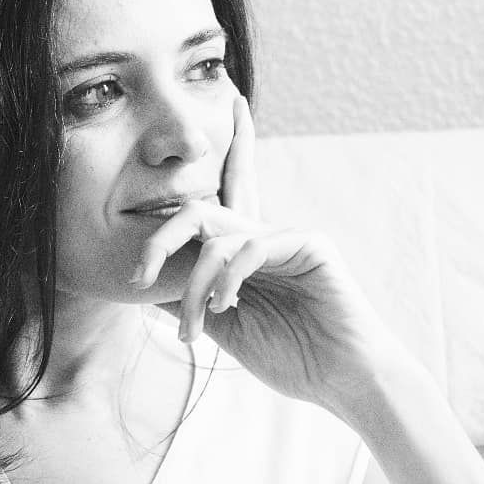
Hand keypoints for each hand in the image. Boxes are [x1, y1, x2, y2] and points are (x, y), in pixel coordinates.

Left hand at [135, 96, 404, 417]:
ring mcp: (287, 235)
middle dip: (161, 238)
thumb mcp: (226, 326)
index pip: (230, 190)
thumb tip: (147, 289)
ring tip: (195, 326)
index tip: (236, 104)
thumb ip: (193, 300)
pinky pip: (251, 246)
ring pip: (217, 236)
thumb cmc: (292, 355)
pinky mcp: (308, 243)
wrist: (343, 380)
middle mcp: (264, 234)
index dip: (236, 144)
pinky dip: (228, 277)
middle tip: (140, 275)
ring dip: (195, 284)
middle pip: (201, 211)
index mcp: (247, 249)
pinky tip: (228, 305)